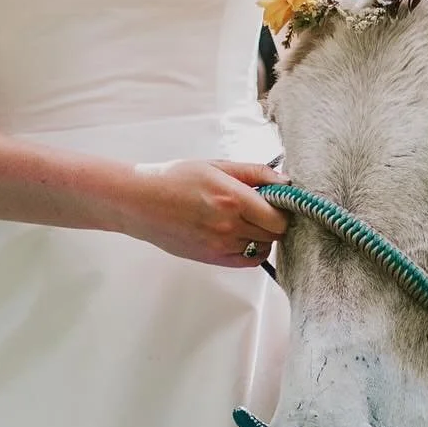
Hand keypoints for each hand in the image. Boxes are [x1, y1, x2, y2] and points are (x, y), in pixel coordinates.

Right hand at [116, 161, 287, 267]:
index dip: (285, 208)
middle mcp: (230, 225)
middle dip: (277, 221)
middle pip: (275, 233)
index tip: (280, 200)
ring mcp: (221, 245)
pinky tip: (245, 236)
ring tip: (250, 220)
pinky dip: (254, 250)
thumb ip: (255, 172)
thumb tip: (285, 180)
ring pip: (263, 247)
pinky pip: (248, 261)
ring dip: (264, 235)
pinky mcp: (212, 258)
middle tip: (266, 208)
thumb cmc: (175, 179)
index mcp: (233, 199)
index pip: (280, 216)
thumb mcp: (217, 166)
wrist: (142, 202)